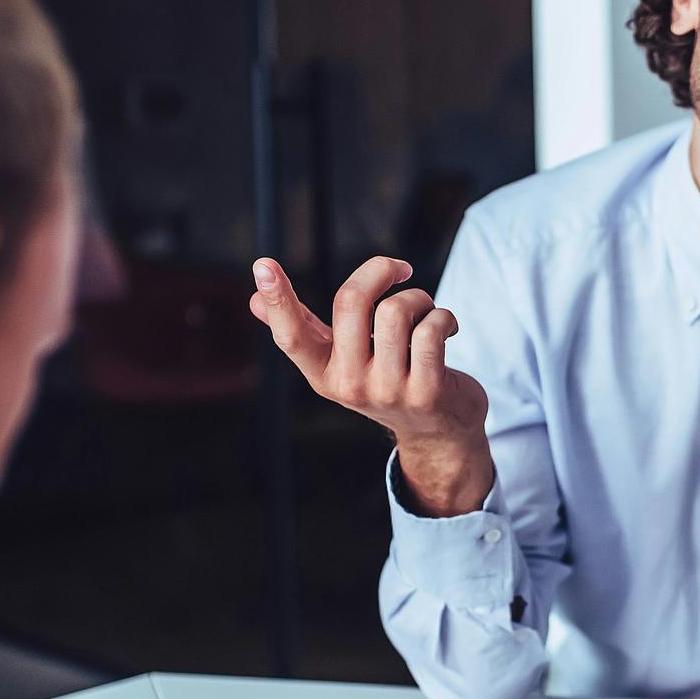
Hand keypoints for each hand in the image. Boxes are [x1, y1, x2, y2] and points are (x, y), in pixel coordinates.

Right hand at [249, 255, 492, 514]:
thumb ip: (304, 329)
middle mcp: (350, 385)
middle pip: (351, 302)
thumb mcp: (343, 362)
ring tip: (427, 311)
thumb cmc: (388, 382)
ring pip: (396, 310)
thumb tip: (252, 300)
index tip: (262, 263)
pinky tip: (447, 327)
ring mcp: (388, 391)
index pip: (292, 336)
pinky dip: (444, 316)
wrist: (439, 435)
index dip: (278, 300)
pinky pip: (431, 328)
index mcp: (323, 374)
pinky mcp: (427, 392)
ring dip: (420, 297)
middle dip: (381, 269)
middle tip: (401, 268)